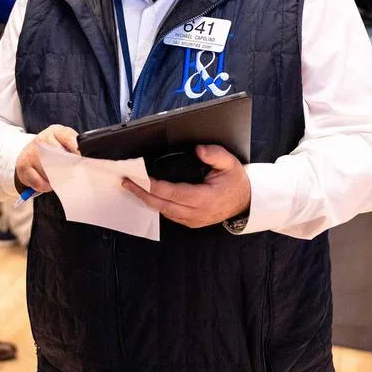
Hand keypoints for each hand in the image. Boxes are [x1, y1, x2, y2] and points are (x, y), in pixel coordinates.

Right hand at [14, 124, 79, 193]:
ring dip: (57, 179)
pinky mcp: (23, 166)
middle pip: (60, 158)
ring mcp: (31, 152)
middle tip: (73, 174)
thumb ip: (74, 147)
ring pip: (51, 173)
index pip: (69, 138)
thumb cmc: (51, 149)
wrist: (28, 154)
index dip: (78, 151)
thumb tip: (86, 160)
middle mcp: (42, 139)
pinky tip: (46, 180)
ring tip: (56, 175)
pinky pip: (40, 183)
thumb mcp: (63, 142)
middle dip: (69, 169)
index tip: (84, 160)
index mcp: (55, 131)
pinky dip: (46, 186)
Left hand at [122, 145, 249, 228]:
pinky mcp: (189, 222)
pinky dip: (155, 203)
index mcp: (205, 199)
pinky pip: (168, 214)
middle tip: (126, 181)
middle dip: (142, 193)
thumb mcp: (230, 163)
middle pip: (163, 205)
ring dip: (146, 199)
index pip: (174, 193)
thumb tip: (198, 149)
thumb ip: (215, 154)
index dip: (155, 186)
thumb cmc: (235, 182)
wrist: (245, 202)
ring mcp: (192, 220)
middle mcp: (197, 213)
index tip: (141, 177)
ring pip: (163, 211)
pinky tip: (145, 194)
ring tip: (130, 186)